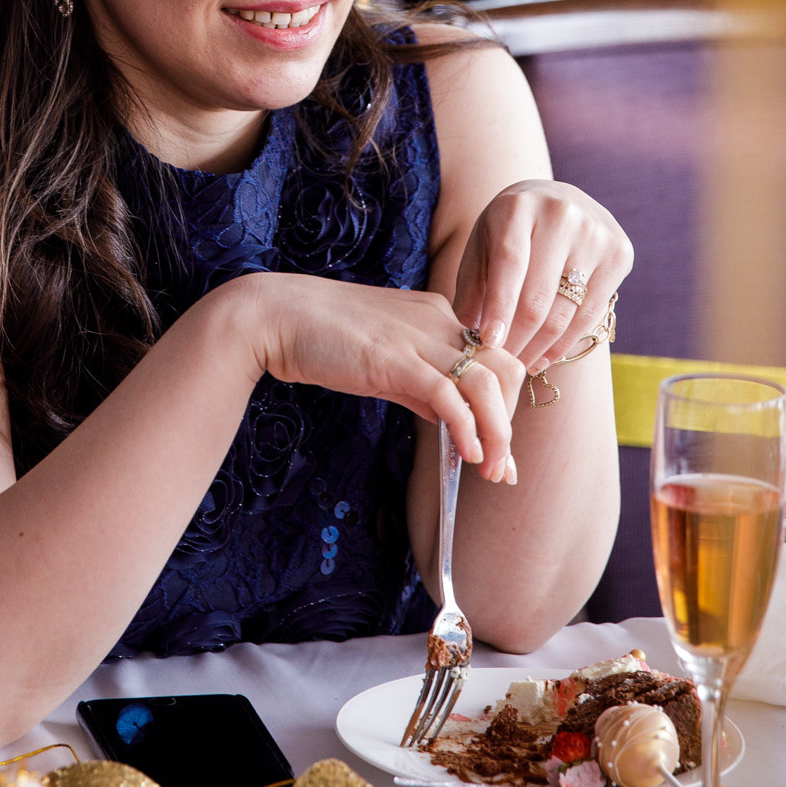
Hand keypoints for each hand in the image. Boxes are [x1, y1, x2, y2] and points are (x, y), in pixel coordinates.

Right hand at [227, 272, 524, 481]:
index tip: (498, 451)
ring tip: (490, 471)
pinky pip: (448, 395)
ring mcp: (419, 338)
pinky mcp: (395, 358)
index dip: (505, 407)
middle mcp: (439, 321)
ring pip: (488, 383)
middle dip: (509, 423)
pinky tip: (465, 455)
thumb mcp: (384, 359)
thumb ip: (420, 384)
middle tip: (500, 469)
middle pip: (506, 369)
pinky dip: (466, 428)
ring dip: (497, 433)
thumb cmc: (323, 338)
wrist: (276, 316)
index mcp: (438, 315)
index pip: (495, 360)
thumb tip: (449, 419)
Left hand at [450, 181, 631, 376]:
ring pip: (565, 312)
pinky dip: (564, 343)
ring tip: (520, 364)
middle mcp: (561, 214)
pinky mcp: (619, 253)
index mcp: (518, 206)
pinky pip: (590, 315)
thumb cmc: (509, 232)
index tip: (488, 344)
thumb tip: (467, 337)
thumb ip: (472, 288)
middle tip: (500, 364)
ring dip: (539, 348)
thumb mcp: (481, 247)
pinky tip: (545, 356)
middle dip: (516, 340)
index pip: (510, 263)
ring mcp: (595, 233)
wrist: (556, 200)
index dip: (500, 307)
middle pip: (538, 296)